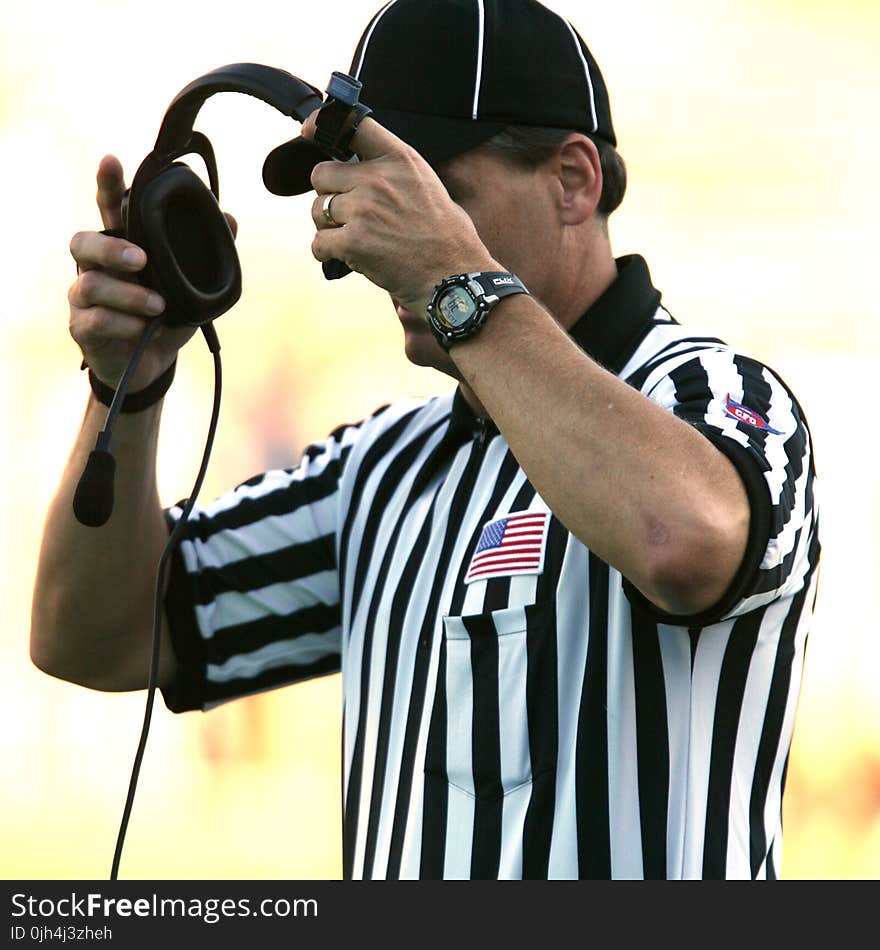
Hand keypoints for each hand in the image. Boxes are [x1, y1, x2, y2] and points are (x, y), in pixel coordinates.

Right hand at [68, 155, 236, 389]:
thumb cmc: (165, 317)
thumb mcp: (191, 287)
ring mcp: (84, 296)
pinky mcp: (83, 327)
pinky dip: (123, 322)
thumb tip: (230, 218)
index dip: (108, 185)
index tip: (112, 160)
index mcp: (121, 247)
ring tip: (159, 306)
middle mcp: (95, 266)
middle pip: (83, 241)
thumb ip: (203, 255)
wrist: (152, 366)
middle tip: (141, 260)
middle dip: (111, 248)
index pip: (110, 209)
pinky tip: (142, 328)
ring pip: (91, 283)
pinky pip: (96, 319)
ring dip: (129, 295)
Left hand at [304, 113, 495, 314]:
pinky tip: (347, 258)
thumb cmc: (447, 239)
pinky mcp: (354, 241)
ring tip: (356, 240)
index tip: (309, 128)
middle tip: (348, 216)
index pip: (354, 126)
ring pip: (316, 210)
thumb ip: (393, 173)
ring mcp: (364, 210)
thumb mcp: (427, 186)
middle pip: (321, 174)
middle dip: (328, 195)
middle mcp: (378, 179)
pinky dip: (326, 253)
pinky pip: (318, 243)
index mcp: (399, 159)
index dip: (323, 125)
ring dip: (328, 227)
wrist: (454, 277)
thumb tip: (362, 173)